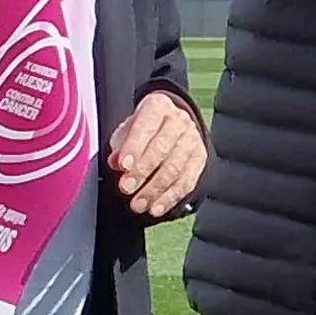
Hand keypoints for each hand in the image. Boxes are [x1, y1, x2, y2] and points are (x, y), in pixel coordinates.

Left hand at [107, 89, 204, 217]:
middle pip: (162, 148)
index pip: (146, 125)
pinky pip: (187, 181)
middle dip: (142, 171)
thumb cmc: (144, 128)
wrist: (171, 123)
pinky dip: (170, 198)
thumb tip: (115, 162)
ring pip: (175, 168)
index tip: (122, 165)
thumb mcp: (127, 129)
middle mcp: (179, 121)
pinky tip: (156, 208)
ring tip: (138, 204)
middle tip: (125, 188)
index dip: (134, 147)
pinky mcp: (200, 159)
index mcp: (158, 107)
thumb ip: (120, 144)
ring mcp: (192, 140)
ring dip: (154, 189)